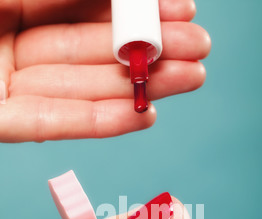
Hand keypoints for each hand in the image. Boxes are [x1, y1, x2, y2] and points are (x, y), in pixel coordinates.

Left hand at [0, 0, 210, 141]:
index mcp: (12, 8)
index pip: (86, 12)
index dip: (134, 12)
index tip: (181, 10)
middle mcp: (12, 49)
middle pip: (92, 53)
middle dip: (148, 51)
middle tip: (200, 50)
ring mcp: (5, 89)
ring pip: (82, 90)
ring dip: (138, 88)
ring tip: (191, 78)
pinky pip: (51, 123)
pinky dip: (100, 122)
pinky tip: (144, 116)